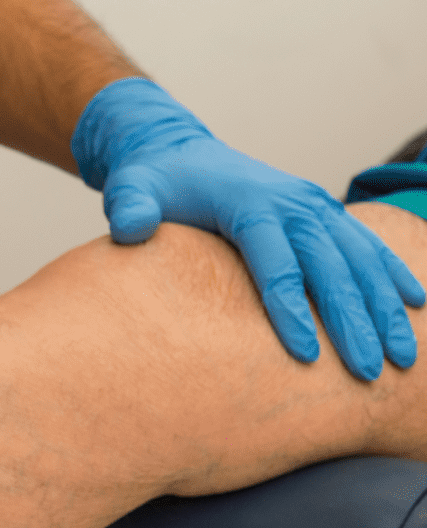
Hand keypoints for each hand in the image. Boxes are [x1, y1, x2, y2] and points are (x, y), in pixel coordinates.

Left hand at [72, 77, 424, 379]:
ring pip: (359, 258)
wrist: (178, 153)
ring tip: (403, 356)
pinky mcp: (323, 212)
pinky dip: (392, 271)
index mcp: (249, 204)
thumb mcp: (133, 189)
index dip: (290, 309)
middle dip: (352, 320)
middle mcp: (291, 203)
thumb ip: (129, 207)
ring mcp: (313, 206)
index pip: (275, 261)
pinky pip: (366, 243)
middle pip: (329, 266)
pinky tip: (416, 304)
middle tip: (369, 373)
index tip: (306, 357)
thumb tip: (128, 228)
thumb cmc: (154, 182)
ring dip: (383, 306)